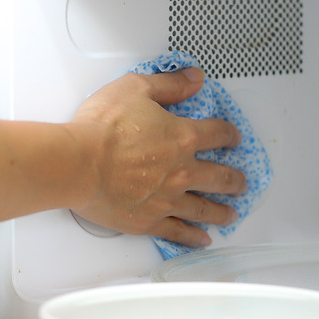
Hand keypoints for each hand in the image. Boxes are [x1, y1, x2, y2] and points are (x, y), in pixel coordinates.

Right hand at [69, 68, 246, 246]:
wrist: (77, 163)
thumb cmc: (101, 127)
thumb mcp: (135, 88)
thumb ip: (169, 84)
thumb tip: (194, 78)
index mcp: (182, 137)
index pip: (217, 134)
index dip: (230, 135)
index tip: (234, 139)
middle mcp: (182, 171)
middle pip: (220, 177)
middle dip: (234, 180)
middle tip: (241, 183)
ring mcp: (167, 200)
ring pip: (204, 208)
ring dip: (221, 211)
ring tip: (231, 214)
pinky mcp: (148, 221)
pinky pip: (178, 232)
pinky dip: (193, 237)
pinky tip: (203, 239)